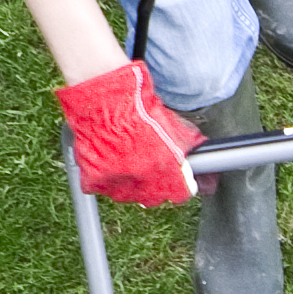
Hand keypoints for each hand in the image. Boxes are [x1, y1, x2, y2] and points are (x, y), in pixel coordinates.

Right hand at [54, 60, 201, 206]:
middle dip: (156, 184)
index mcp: (165, 167)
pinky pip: (103, 188)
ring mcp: (116, 182)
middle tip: (148, 165)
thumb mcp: (171, 123)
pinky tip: (109, 162)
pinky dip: (105, 179)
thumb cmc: (136, 104)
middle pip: (155, 197)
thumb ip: (186, 144)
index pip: (181, 193)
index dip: (181, 185)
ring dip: (131, 183)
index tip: (179, 180)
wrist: (104, 96)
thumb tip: (198, 152)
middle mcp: (142, 179)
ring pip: (129, 195)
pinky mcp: (94, 179)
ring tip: (127, 160)